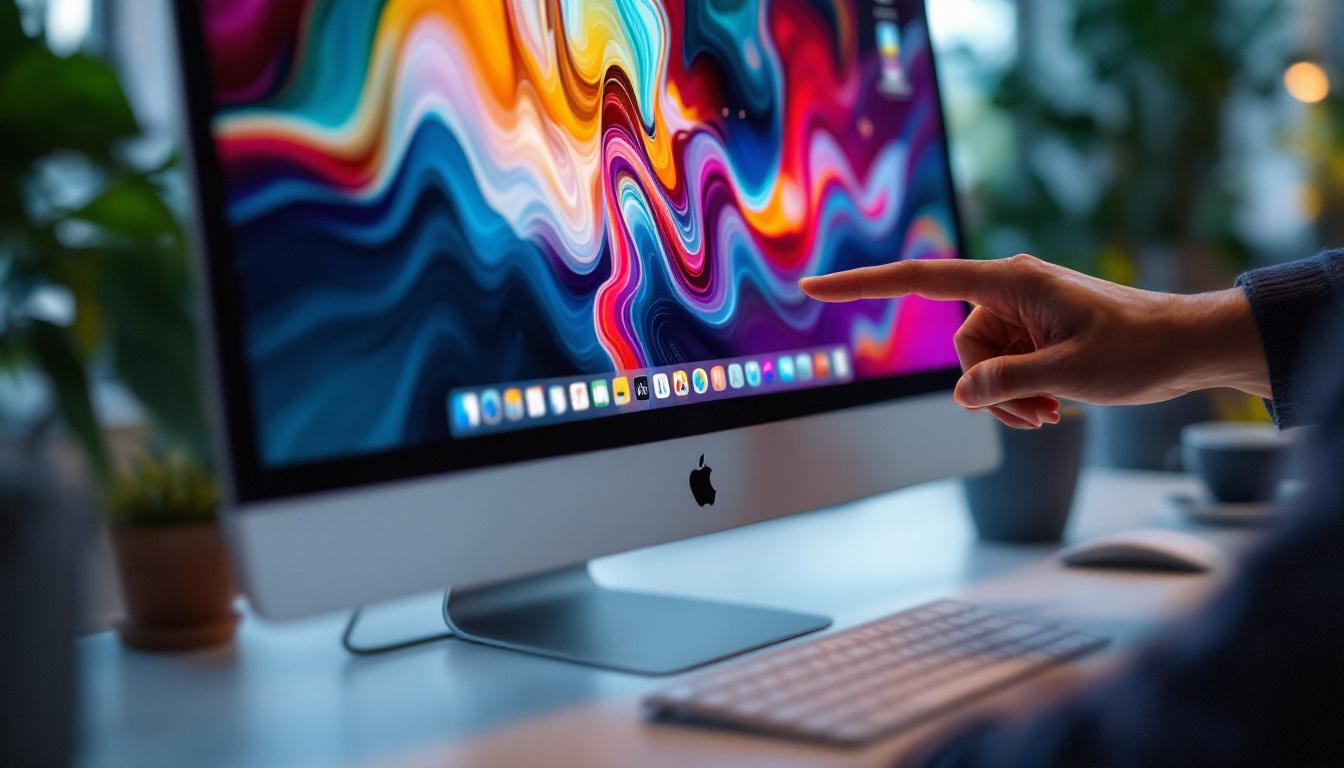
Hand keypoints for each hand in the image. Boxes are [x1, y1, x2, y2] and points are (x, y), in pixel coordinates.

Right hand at [800, 255, 1270, 428]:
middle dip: (992, 388)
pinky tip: (1053, 407)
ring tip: (1054, 411)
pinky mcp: (1030, 336)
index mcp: (1009, 281)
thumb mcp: (1071, 374)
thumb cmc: (1139, 348)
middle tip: (1040, 410)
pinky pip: (1000, 373)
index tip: (814, 284)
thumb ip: (1008, 384)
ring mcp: (1018, 315)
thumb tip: (962, 396)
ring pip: (979, 368)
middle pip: (960, 349)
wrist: (1186, 348)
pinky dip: (1019, 397)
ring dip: (1010, 399)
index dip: (862, 283)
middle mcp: (1007, 293)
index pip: (920, 279)